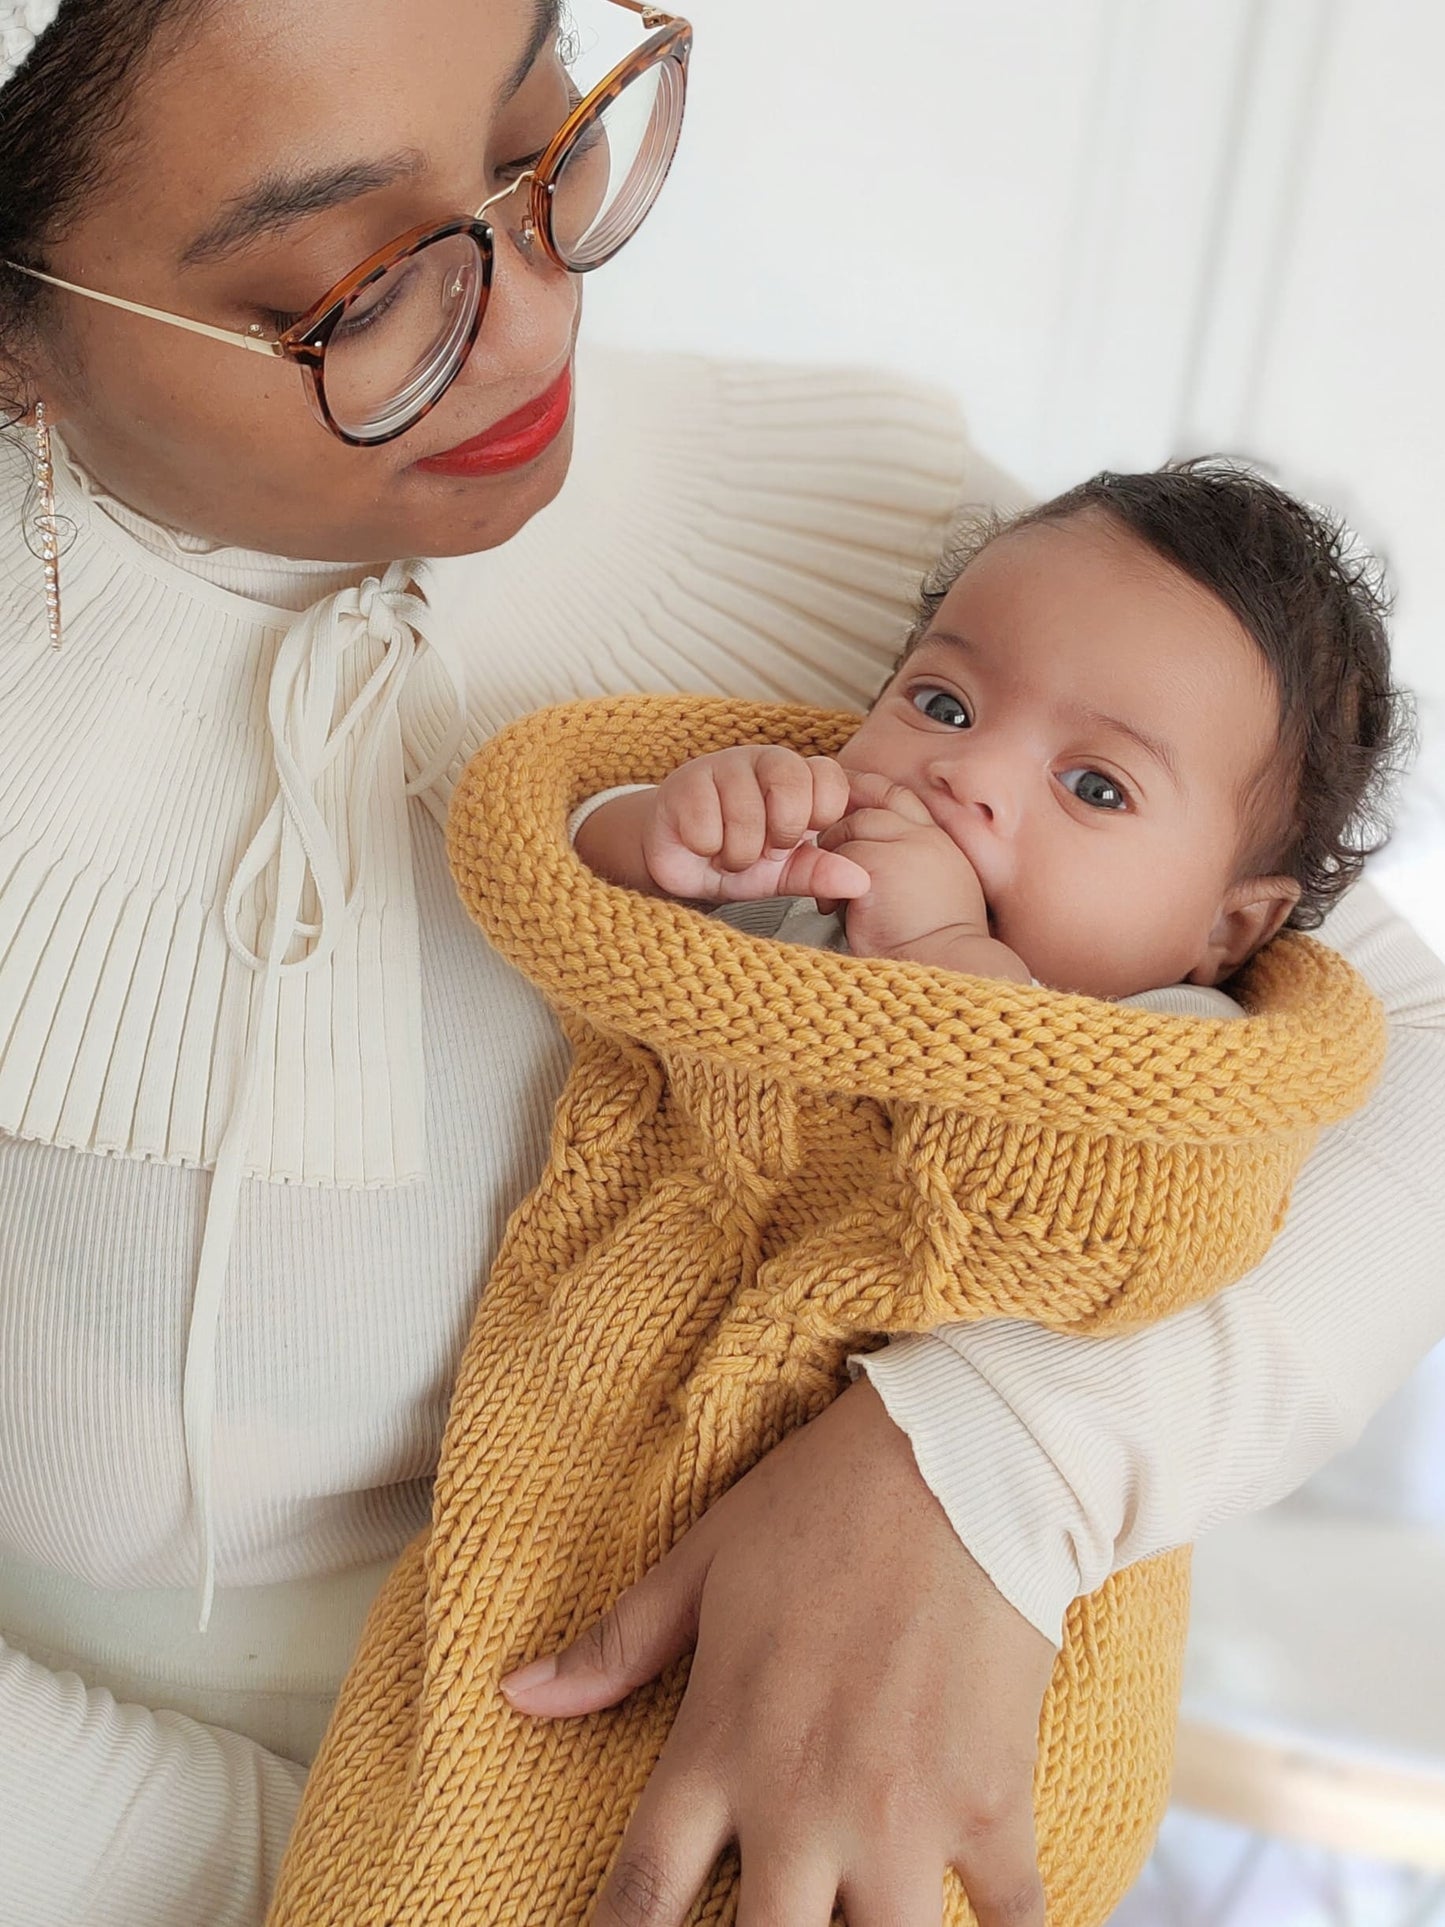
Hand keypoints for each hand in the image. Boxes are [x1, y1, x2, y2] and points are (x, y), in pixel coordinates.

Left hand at [500, 1377, 1052, 1925]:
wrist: (961, 1463)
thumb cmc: (825, 1504)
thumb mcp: (705, 1563)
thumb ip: (617, 1645)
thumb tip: (516, 1693)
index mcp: (719, 1745)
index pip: (642, 1894)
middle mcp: (800, 1801)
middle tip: (770, 1926)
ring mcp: (900, 1814)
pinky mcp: (991, 1804)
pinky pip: (1012, 1921)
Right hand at [642, 746, 873, 903]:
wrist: (680, 862)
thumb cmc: (738, 859)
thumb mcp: (786, 874)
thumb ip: (822, 872)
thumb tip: (863, 882)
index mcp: (797, 776)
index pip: (830, 780)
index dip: (818, 819)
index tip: (797, 843)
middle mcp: (762, 760)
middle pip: (792, 787)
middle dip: (780, 836)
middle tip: (763, 850)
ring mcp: (721, 766)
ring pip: (745, 813)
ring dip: (738, 853)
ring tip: (728, 853)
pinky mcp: (683, 783)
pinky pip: (706, 827)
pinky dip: (706, 848)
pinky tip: (701, 844)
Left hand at [816, 773, 992, 965]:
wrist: (948, 972)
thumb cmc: (937, 952)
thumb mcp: (935, 897)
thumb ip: (912, 869)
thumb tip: (869, 860)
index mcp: (942, 845)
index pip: (901, 798)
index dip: (870, 795)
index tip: (847, 809)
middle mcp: (928, 838)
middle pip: (874, 803)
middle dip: (842, 820)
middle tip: (824, 848)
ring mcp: (906, 846)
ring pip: (852, 826)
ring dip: (833, 855)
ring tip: (836, 896)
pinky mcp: (880, 865)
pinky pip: (840, 856)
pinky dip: (829, 883)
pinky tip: (833, 909)